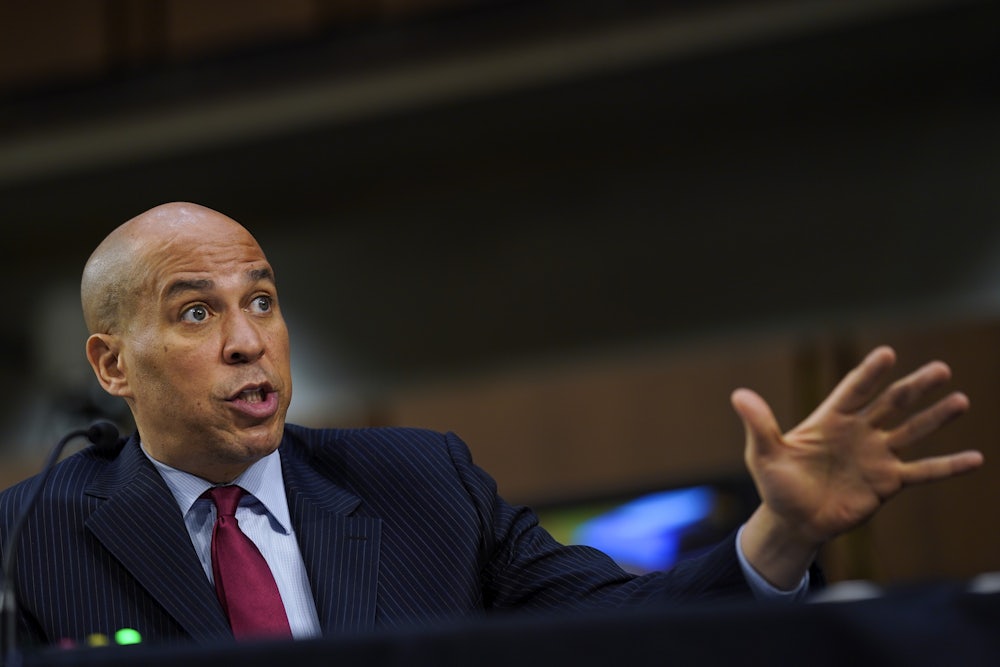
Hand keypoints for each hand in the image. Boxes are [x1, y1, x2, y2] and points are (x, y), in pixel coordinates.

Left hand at [731, 346, 982, 587]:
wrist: (794, 522)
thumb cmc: (776, 485)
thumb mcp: (763, 454)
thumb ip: (759, 425)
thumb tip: (738, 394)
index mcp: (829, 420)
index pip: (853, 390)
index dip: (869, 373)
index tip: (887, 353)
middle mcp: (858, 432)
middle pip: (891, 404)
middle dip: (915, 387)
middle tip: (942, 369)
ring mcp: (876, 456)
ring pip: (911, 431)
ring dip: (936, 418)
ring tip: (961, 400)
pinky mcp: (888, 483)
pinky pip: (922, 472)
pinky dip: (947, 466)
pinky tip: (975, 458)